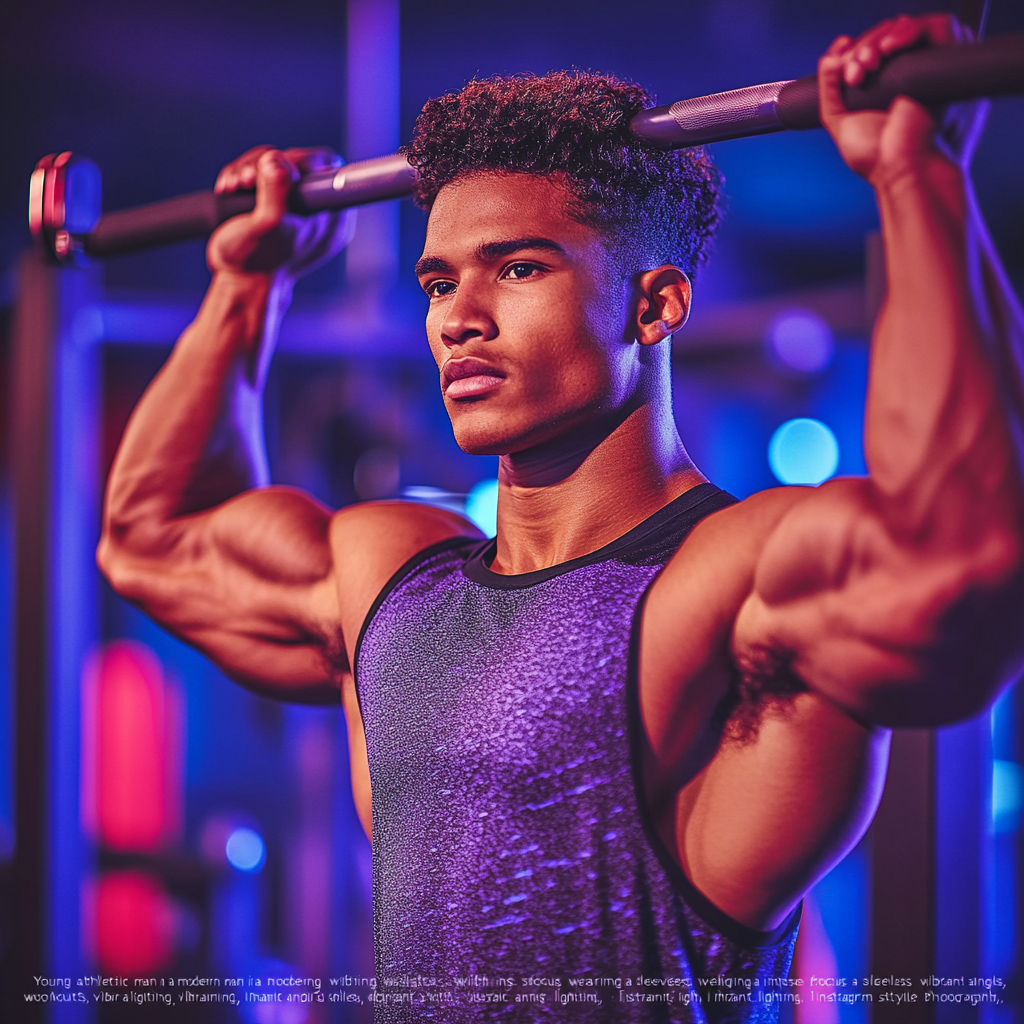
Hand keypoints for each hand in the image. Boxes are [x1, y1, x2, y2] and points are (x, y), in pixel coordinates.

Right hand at [208, 146, 355, 278]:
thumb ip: (276, 190)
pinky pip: (260, 173)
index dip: (300, 160)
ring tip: (232, 187)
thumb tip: (276, 161)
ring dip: (247, 169)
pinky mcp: (273, 203)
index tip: (275, 167)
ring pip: (274, 163)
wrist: (239, 284)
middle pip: (296, 160)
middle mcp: (317, 209)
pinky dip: (240, 176)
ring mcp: (295, 206)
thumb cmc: (255, 263)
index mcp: (330, 216)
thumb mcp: (267, 225)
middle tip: (245, 181)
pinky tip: (227, 189)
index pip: (328, 168)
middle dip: (265, 164)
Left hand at [818, 14, 986, 189]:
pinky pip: (926, 29)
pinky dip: (902, 32)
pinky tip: (883, 51)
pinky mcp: (936, 64)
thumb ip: (828, 92)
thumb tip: (830, 57)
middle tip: (852, 75)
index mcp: (878, 87)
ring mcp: (918, 68)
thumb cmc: (876, 156)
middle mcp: (899, 75)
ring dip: (873, 42)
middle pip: (879, 37)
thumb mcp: (839, 120)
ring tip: (863, 67)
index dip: (849, 51)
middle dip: (859, 49)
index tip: (837, 65)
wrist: (901, 168)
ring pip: (897, 30)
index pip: (864, 51)